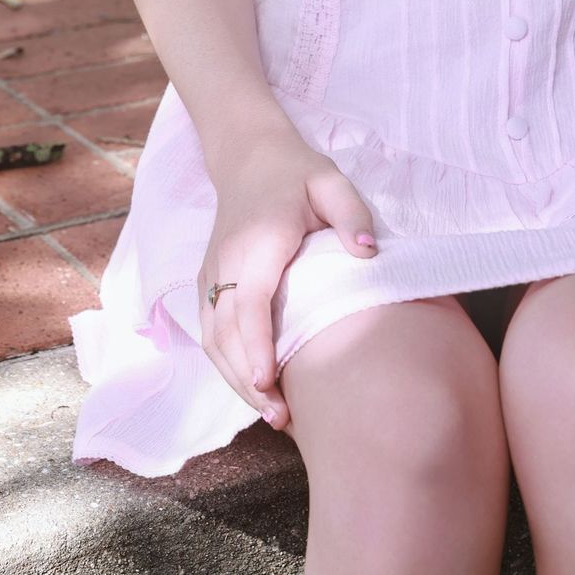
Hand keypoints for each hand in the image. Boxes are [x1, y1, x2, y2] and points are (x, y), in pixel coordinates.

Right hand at [198, 129, 378, 430]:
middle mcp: (227, 262)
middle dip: (248, 379)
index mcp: (258, 242)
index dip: (256, 345)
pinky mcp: (207, 281)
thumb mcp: (331, 182)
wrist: (248, 155)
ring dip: (235, 378)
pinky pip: (210, 330)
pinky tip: (253, 387)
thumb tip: (367, 253)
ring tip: (271, 414)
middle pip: (227, 332)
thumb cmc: (297, 173)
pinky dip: (226, 363)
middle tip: (282, 419)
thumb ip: (351, 215)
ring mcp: (211, 274)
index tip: (268, 382)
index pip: (251, 302)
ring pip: (213, 338)